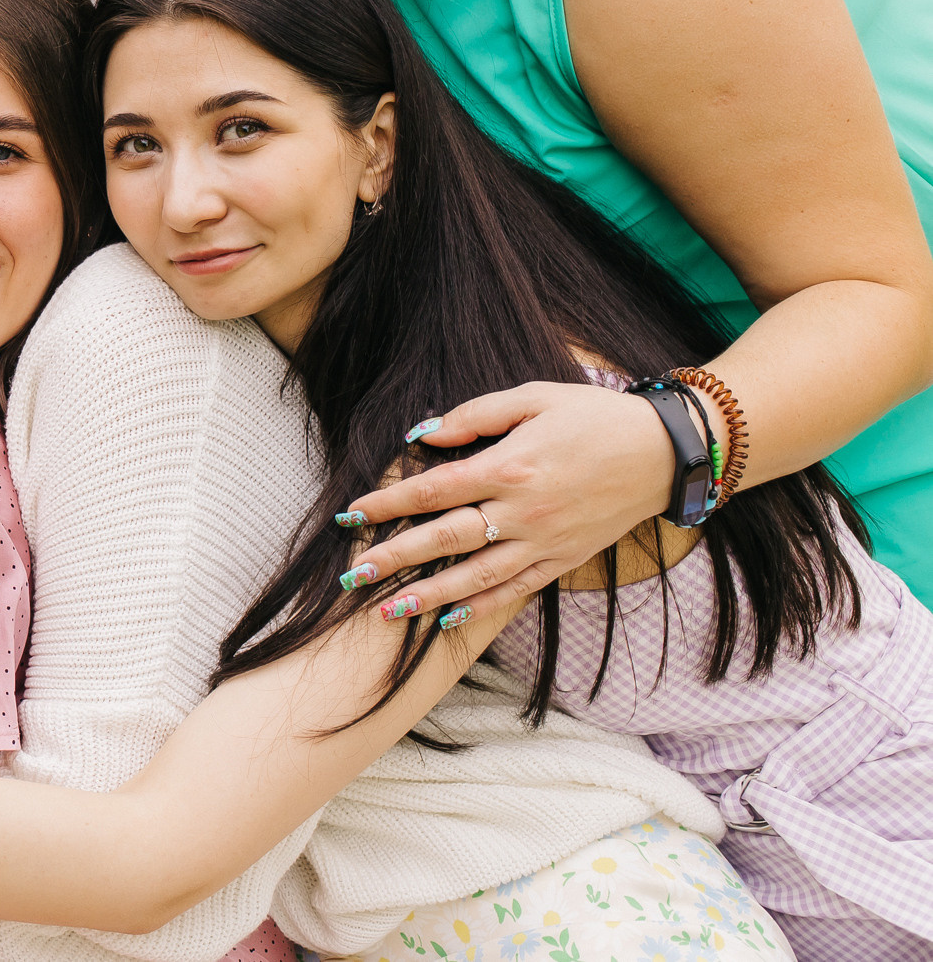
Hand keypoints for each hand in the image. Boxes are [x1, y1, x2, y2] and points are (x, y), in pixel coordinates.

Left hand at [338, 380, 674, 620]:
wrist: (667, 452)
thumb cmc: (595, 416)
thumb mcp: (533, 398)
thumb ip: (474, 417)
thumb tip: (422, 435)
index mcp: (510, 468)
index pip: (433, 490)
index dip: (388, 503)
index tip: (352, 513)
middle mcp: (523, 512)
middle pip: (445, 540)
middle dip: (394, 558)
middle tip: (351, 574)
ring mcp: (545, 542)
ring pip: (476, 576)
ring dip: (429, 594)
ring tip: (387, 610)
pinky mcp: (565, 560)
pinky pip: (516, 590)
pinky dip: (481, 607)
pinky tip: (449, 619)